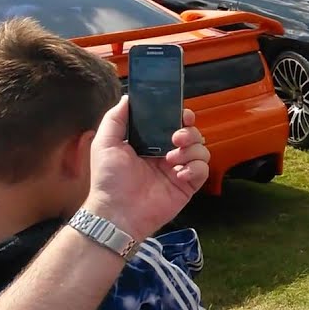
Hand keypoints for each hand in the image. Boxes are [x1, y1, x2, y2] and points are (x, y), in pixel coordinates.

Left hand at [81, 96, 210, 241]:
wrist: (117, 212)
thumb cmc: (109, 179)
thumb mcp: (105, 143)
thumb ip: (116, 118)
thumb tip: (129, 97)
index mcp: (150, 143)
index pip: (172, 123)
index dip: (180, 116)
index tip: (181, 114)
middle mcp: (167, 154)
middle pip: (191, 134)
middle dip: (189, 131)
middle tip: (177, 138)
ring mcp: (178, 170)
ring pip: (201, 150)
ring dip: (192, 149)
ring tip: (173, 158)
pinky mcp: (187, 185)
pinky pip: (203, 170)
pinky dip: (195, 168)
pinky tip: (178, 174)